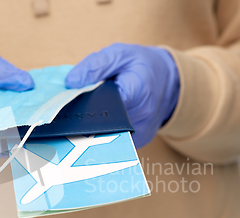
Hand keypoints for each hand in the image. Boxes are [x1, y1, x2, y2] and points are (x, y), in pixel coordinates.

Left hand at [65, 43, 179, 148]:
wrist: (170, 83)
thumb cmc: (141, 66)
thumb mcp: (120, 54)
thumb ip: (96, 65)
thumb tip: (71, 81)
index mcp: (137, 92)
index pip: (104, 104)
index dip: (84, 103)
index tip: (69, 101)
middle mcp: (141, 117)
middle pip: (103, 124)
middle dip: (85, 117)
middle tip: (71, 108)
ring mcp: (140, 134)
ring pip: (107, 135)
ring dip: (92, 125)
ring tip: (83, 113)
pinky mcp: (137, 143)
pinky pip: (114, 140)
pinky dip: (103, 131)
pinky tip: (96, 121)